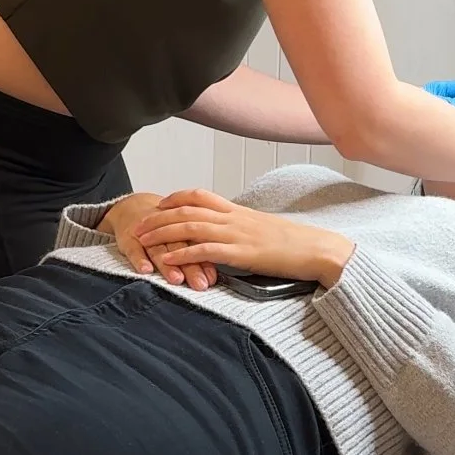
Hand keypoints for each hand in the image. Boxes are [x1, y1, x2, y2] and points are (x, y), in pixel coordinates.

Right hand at [101, 192, 217, 290]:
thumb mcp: (180, 232)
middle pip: (180, 246)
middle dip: (191, 266)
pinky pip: (133, 249)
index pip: (196, 242)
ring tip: (176, 278)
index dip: (205, 260)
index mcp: (182, 225)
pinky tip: (145, 270)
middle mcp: (165, 229)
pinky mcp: (128, 238)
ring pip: (158, 248)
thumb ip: (196, 249)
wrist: (132, 206)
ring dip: (167, 265)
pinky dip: (139, 259)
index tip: (211, 279)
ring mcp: (146, 234)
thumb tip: (213, 274)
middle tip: (199, 283)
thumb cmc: (163, 224)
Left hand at [133, 189, 352, 291]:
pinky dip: (182, 253)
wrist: (317, 248)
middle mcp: (234, 217)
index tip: (157, 204)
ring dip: (162, 233)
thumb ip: (241, 229)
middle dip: (158, 217)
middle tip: (137, 225)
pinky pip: (205, 250)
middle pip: (186, 210)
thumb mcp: (262, 229)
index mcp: (238, 210)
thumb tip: (226, 235)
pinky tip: (167, 259)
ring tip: (141, 241)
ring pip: (190, 227)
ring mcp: (237, 234)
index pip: (200, 195)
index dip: (175, 198)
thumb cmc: (293, 243)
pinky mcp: (241, 253)